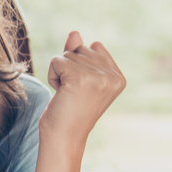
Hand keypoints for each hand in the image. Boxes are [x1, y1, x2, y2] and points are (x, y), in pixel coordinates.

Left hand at [35, 31, 126, 171]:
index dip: (81, 65)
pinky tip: (60, 93)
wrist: (63, 138)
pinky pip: (57, 61)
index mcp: (118, 77)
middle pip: (81, 49)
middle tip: (73, 94)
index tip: (82, 90)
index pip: (94, 47)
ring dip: (60, 73)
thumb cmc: (70, 111)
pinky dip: (52, 76)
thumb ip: (79, 55)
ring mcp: (98, 77)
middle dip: (70, 68)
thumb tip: (75, 32)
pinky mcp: (79, 77)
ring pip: (68, 54)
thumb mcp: (79, 79)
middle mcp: (112, 76)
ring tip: (67, 95)